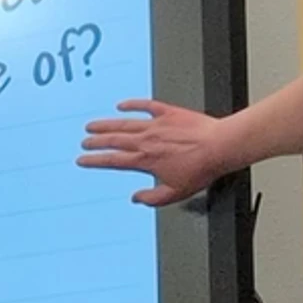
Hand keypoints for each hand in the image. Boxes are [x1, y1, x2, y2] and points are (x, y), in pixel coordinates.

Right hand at [78, 100, 240, 206]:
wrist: (220, 146)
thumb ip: (153, 198)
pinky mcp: (169, 113)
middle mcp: (147, 141)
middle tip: (84, 142)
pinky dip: (132, 104)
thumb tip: (137, 198)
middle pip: (114, 140)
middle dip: (95, 141)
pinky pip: (146, 106)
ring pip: (124, 123)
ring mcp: (156, 125)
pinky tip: (122, 105)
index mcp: (146, 160)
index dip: (95, 160)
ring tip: (92, 125)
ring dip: (106, 124)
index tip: (83, 160)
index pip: (113, 161)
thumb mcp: (176, 192)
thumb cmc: (201, 169)